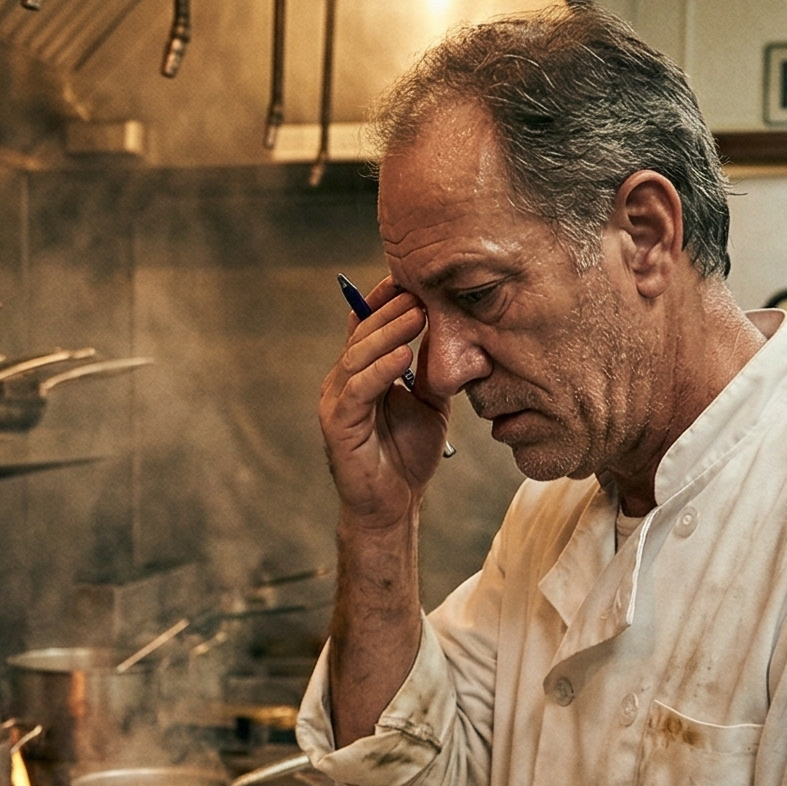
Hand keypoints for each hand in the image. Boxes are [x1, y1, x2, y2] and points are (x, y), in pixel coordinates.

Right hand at [320, 277, 446, 533]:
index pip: (365, 326)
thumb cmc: (409, 454)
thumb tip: (449, 329)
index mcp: (361, 373)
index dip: (383, 301)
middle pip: (360, 334)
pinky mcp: (337, 426)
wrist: (395, 506)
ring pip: (357, 356)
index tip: (411, 280)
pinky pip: (356, 390)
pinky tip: (403, 355)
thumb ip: (431, 368)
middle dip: (390, 310)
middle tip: (419, 291)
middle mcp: (343, 382)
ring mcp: (336, 402)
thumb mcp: (429, 401)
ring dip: (387, 333)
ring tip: (417, 314)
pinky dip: (379, 369)